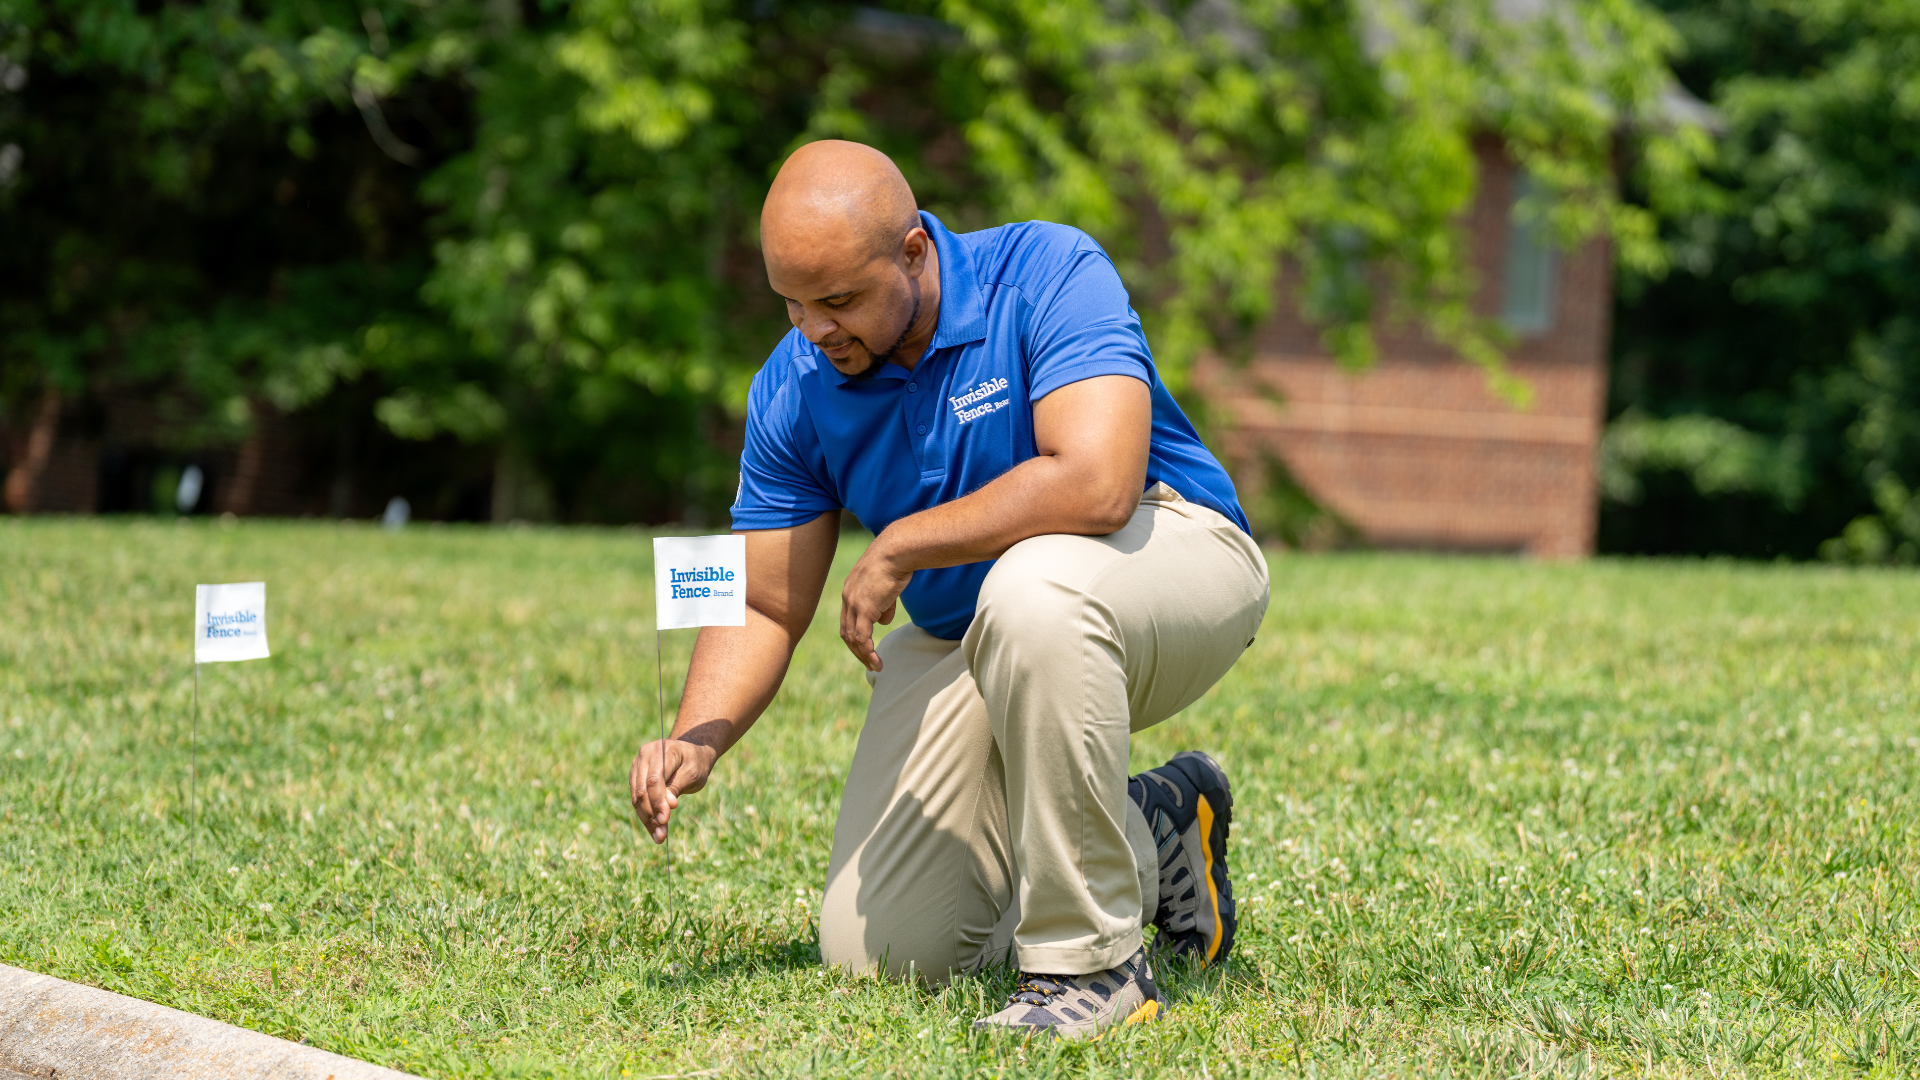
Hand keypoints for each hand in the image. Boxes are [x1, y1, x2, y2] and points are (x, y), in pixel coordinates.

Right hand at [629, 738, 717, 842]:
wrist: (691, 754)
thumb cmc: (695, 762)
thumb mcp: (693, 773)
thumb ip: (678, 786)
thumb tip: (667, 805)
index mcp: (662, 750)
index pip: (654, 779)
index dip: (657, 801)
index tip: (664, 821)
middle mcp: (645, 755)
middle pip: (642, 790)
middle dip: (651, 815)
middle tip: (661, 835)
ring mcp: (637, 765)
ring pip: (637, 797)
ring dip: (647, 819)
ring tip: (658, 837)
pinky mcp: (635, 777)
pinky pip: (636, 799)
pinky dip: (645, 815)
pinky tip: (654, 830)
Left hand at [840, 533, 911, 671]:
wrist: (896, 551)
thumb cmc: (896, 562)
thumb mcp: (887, 586)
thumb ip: (883, 605)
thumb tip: (883, 621)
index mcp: (850, 590)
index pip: (847, 620)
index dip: (855, 636)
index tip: (865, 648)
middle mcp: (847, 598)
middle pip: (846, 632)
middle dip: (857, 651)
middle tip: (869, 663)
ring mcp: (854, 604)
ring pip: (853, 638)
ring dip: (863, 656)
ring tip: (876, 667)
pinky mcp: (864, 609)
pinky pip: (863, 638)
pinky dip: (868, 653)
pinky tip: (877, 662)